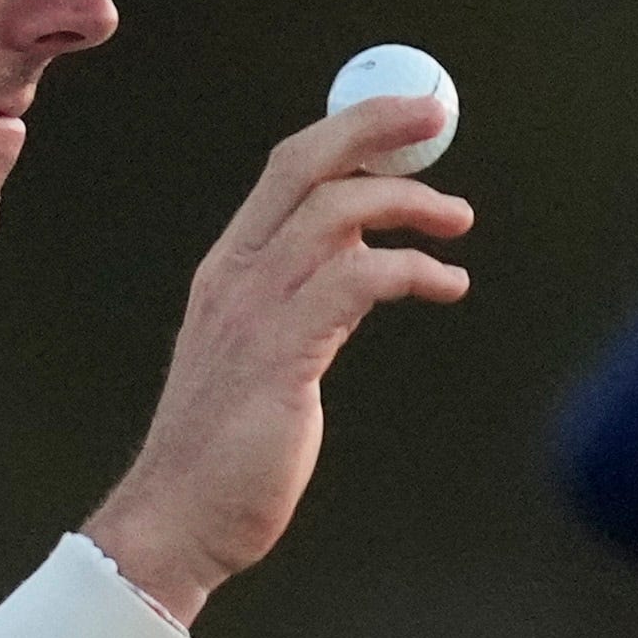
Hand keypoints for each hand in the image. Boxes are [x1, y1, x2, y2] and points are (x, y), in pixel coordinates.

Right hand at [84, 96, 472, 623]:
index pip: (287, 169)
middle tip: (436, 118)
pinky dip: (410, 270)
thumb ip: (298, 307)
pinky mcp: (282, 356)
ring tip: (458, 222)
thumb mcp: (258, 358)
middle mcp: (235, 277)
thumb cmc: (225, 452)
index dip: (348, 130)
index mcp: (227, 271)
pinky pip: (356, 281)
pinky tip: (445, 284)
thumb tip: (353, 273)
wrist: (179, 520)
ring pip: (335, 215)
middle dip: (375, 128)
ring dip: (409, 204)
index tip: (404, 117)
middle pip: (307, 167)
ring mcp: (254, 313)